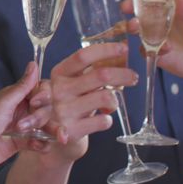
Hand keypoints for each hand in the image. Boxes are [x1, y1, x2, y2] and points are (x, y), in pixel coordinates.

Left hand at [0, 62, 51, 170]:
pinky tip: (36, 146)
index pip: (41, 89)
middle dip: (40, 117)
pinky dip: (43, 144)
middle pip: (46, 108)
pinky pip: (42, 141)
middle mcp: (22, 109)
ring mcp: (24, 126)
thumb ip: (21, 87)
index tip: (35, 103)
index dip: (44, 95)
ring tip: (34, 139)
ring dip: (47, 131)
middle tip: (21, 126)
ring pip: (47, 125)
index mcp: (16, 96)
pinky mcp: (23, 142)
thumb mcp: (2, 104)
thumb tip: (33, 64)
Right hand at [46, 43, 136, 161]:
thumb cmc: (66, 103)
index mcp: (58, 74)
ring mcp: (65, 111)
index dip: (106, 50)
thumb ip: (86, 73)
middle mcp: (59, 90)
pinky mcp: (73, 130)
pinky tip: (101, 118)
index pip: (83, 56)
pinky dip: (108, 119)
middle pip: (100, 75)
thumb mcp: (68, 83)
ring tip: (112, 103)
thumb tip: (119, 57)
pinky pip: (105, 121)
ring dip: (115, 100)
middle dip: (123, 74)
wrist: (50, 135)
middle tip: (133, 77)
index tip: (124, 48)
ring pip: (106, 97)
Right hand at [120, 0, 182, 83]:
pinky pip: (143, 49)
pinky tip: (167, 48)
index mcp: (165, 3)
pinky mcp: (152, 50)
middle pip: (134, 7)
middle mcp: (155, 17)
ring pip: (133, 27)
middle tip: (127, 7)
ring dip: (132, 25)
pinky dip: (151, 48)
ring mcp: (151, 34)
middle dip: (128, 5)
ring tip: (136, 26)